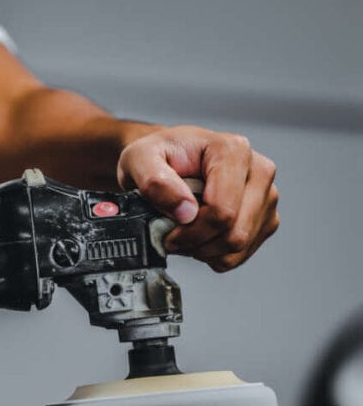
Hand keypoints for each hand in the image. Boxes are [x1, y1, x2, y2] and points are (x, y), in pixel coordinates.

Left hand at [117, 125, 279, 270]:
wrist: (168, 157)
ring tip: (184, 233)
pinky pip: (241, 254)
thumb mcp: (139, 159)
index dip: (191, 232)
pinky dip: (215, 254)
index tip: (168, 233)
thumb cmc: (158, 155)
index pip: (222, 210)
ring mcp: (266, 196)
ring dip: (205, 251)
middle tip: (173, 237)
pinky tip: (199, 237)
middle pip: (236, 233)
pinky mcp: (264, 218)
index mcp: (233, 151)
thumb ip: (155, 182)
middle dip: (198, 244)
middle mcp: (259, 171)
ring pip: (239, 247)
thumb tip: (185, 211)